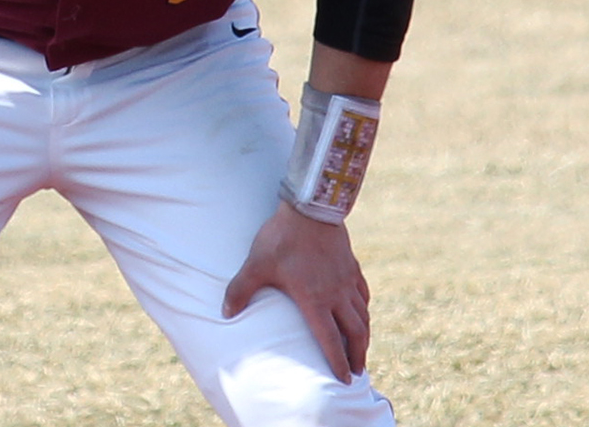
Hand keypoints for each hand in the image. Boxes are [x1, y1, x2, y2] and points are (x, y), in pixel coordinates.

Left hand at [222, 201, 372, 381]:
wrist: (310, 208)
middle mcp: (336, 295)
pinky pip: (362, 293)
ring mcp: (347, 280)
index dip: (337, 363)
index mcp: (315, 301)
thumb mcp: (256, 265)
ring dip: (363, 335)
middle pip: (354, 333)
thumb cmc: (282, 238)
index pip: (330, 340)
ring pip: (362, 314)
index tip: (343, 381)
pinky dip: (364, 308)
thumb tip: (224, 313)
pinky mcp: (351, 266)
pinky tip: (362, 311)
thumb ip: (240, 290)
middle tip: (357, 372)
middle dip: (356, 355)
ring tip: (362, 349)